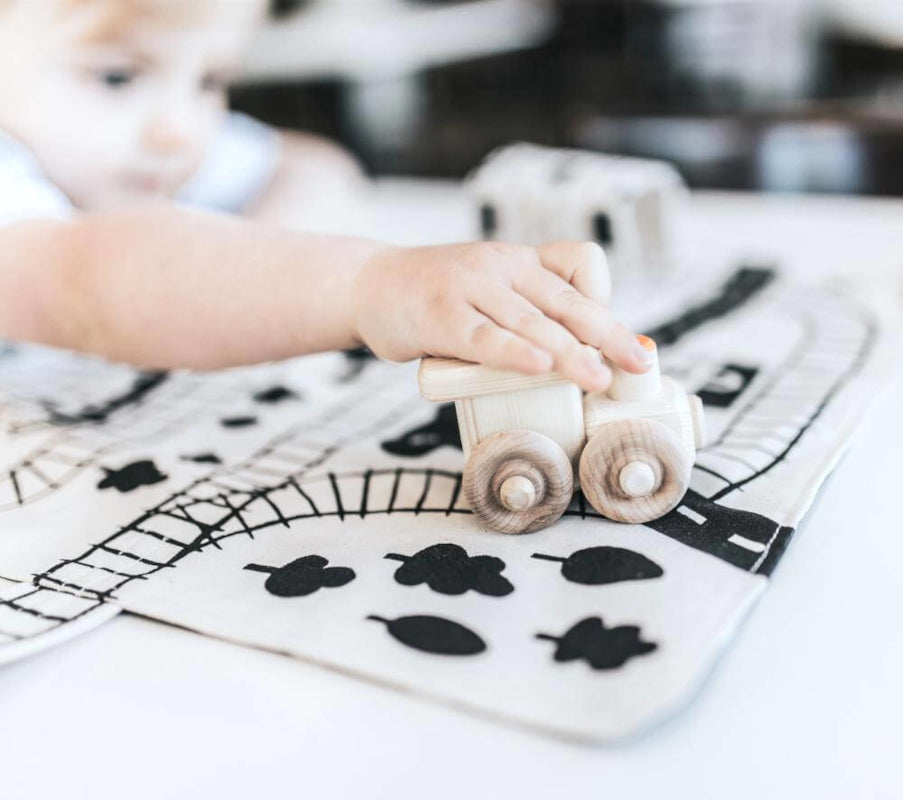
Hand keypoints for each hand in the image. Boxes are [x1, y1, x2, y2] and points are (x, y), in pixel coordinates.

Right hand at [352, 240, 653, 391]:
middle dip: (607, 333)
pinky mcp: (440, 316)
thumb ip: (527, 311)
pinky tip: (537, 366)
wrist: (370, 283)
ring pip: (531, 321)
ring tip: (598, 378)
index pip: (579, 269)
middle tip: (638, 362)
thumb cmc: (437, 295)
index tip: (623, 342)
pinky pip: (484, 338)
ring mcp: (469, 288)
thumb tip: (577, 352)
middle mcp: (500, 266)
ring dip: (570, 352)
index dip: (605, 304)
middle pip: (566, 299)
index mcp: (519, 259)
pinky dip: (512, 353)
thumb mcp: (489, 286)